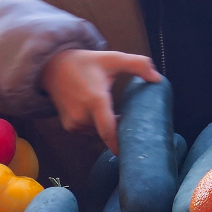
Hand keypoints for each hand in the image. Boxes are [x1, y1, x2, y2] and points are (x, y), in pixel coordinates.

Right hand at [40, 49, 160, 153]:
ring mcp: (73, 123)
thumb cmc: (86, 63)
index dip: (119, 145)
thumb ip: (137, 64)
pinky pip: (89, 132)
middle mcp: (82, 115)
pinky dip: (96, 127)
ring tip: (114, 115)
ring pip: (98, 133)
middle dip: (120, 130)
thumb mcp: (112, 58)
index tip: (133, 153)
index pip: (108, 131)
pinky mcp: (68, 127)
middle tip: (131, 122)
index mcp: (95, 100)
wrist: (53, 67)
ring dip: (107, 127)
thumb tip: (158, 79)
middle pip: (108, 132)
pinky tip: (99, 114)